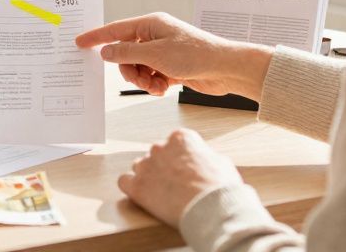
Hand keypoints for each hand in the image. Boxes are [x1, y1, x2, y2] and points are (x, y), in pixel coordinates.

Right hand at [75, 12, 272, 99]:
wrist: (225, 69)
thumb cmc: (194, 55)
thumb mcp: (155, 54)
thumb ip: (126, 52)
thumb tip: (106, 51)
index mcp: (150, 24)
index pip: (115, 29)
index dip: (96, 36)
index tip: (79, 42)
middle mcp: (155, 36)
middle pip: (125, 54)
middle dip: (129, 70)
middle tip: (142, 79)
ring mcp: (163, 52)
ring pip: (137, 68)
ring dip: (143, 80)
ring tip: (157, 86)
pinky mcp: (171, 67)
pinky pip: (150, 76)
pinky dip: (154, 84)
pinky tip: (165, 88)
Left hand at [119, 129, 243, 226]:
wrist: (211, 208)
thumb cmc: (219, 187)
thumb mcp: (221, 162)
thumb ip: (205, 156)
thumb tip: (204, 160)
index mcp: (181, 138)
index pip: (175, 142)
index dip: (181, 158)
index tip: (185, 168)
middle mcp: (160, 147)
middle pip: (156, 154)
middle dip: (163, 167)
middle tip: (175, 184)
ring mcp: (146, 166)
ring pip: (139, 166)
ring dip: (148, 176)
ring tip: (161, 193)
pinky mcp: (137, 186)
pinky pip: (124, 181)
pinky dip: (131, 187)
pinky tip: (142, 195)